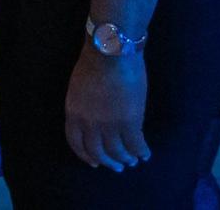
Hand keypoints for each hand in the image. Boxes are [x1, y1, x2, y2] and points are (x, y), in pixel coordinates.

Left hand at [64, 47, 149, 172]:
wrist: (110, 53)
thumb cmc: (94, 63)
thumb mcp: (78, 89)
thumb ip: (84, 108)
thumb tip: (94, 121)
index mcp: (73, 113)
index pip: (76, 143)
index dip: (86, 156)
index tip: (94, 163)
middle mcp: (89, 123)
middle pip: (98, 152)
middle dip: (109, 162)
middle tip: (118, 167)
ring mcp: (109, 125)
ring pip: (118, 152)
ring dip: (126, 159)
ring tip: (133, 161)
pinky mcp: (130, 122)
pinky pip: (136, 145)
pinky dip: (141, 152)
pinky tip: (146, 153)